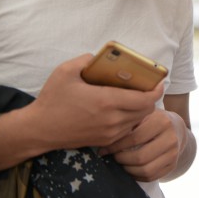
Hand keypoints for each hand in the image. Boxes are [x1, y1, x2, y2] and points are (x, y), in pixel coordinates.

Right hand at [30, 54, 161, 149]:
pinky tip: (123, 109)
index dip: (157, 90)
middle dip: (151, 98)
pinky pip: (127, 129)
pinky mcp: (105, 140)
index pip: (145, 99)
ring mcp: (110, 132)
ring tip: (135, 97)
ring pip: (138, 120)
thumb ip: (86, 59)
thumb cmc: (52, 100)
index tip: (159, 82)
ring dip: (141, 109)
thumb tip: (100, 57)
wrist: (38, 130)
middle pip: (146, 110)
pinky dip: (131, 119)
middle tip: (147, 87)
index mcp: (106, 101)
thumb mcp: (65, 71)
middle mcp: (112, 119)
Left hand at [100, 109, 187, 181]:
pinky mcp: (173, 165)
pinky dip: (137, 176)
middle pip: (140, 157)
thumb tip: (103, 139)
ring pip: (146, 170)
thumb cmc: (151, 120)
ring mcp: (174, 153)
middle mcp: (171, 138)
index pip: (134, 138)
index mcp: (162, 122)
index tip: (105, 148)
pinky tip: (130, 169)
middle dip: (121, 159)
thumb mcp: (142, 115)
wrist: (176, 129)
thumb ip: (128, 123)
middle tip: (112, 157)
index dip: (116, 146)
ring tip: (120, 163)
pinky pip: (151, 177)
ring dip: (128, 169)